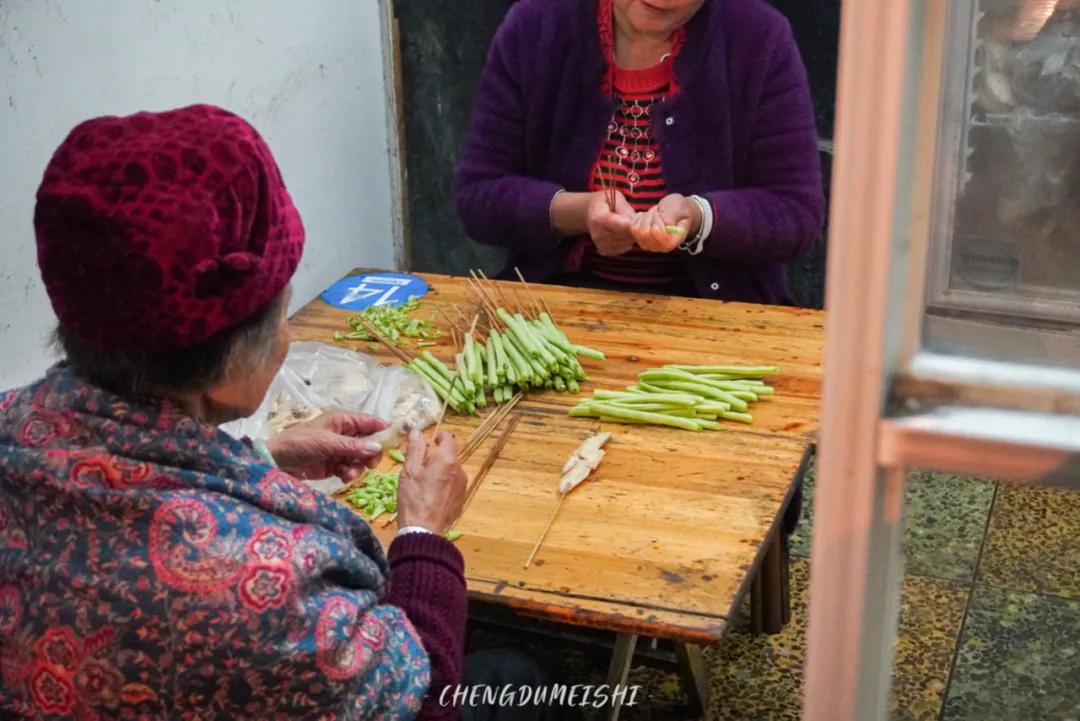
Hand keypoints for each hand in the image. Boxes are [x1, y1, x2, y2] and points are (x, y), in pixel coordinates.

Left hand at [267, 411, 386, 480]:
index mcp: (343, 420)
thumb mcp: (327, 443)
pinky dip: (350, 473)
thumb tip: (378, 448)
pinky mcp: (333, 465)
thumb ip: (353, 446)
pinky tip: (343, 477)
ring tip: (348, 474)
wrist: (275, 461)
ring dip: (359, 467)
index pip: (371, 422)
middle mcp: (344, 433)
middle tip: (370, 464)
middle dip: (371, 454)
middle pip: (369, 442)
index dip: (385, 430)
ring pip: (361, 457)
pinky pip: (350, 468)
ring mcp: (339, 450)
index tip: (397, 441)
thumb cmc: (299, 443)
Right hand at [396, 429, 466, 534]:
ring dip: (440, 472)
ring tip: (424, 483)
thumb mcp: (409, 470)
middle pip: (450, 456)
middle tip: (420, 464)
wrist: (424, 531)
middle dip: (437, 457)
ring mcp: (462, 487)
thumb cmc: (414, 498)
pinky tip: (430, 496)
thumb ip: (415, 448)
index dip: (440, 436)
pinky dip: (443, 486)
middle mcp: (460, 471)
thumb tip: (417, 431)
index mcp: (447, 460)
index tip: (431, 439)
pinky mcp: (461, 501)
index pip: (449, 439)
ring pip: (451, 472)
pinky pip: (452, 487)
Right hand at [586, 191, 635, 256]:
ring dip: (631, 234)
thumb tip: (636, 221)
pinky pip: (624, 249)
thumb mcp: (615, 197)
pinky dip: (626, 241)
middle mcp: (597, 234)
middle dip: (634, 227)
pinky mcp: (604, 251)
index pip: (622, 225)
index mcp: (598, 218)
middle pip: (626, 235)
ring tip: (625, 225)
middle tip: (632, 219)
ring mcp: (600, 244)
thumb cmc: (605, 202)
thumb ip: (626, 209)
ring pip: (627, 243)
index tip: (637, 218)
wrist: (590, 212)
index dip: (633, 223)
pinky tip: (621, 233)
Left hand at [632, 194, 701, 252]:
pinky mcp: (639, 240)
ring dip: (645, 217)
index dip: (658, 219)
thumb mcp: (679, 208)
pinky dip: (638, 218)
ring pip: (636, 229)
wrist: (678, 212)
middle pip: (644, 231)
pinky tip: (648, 217)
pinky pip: (632, 227)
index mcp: (672, 242)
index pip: (656, 232)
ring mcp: (648, 245)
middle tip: (659, 213)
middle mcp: (659, 247)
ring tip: (655, 215)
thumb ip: (671, 216)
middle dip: (651, 216)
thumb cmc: (681, 210)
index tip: (664, 215)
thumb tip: (664, 223)